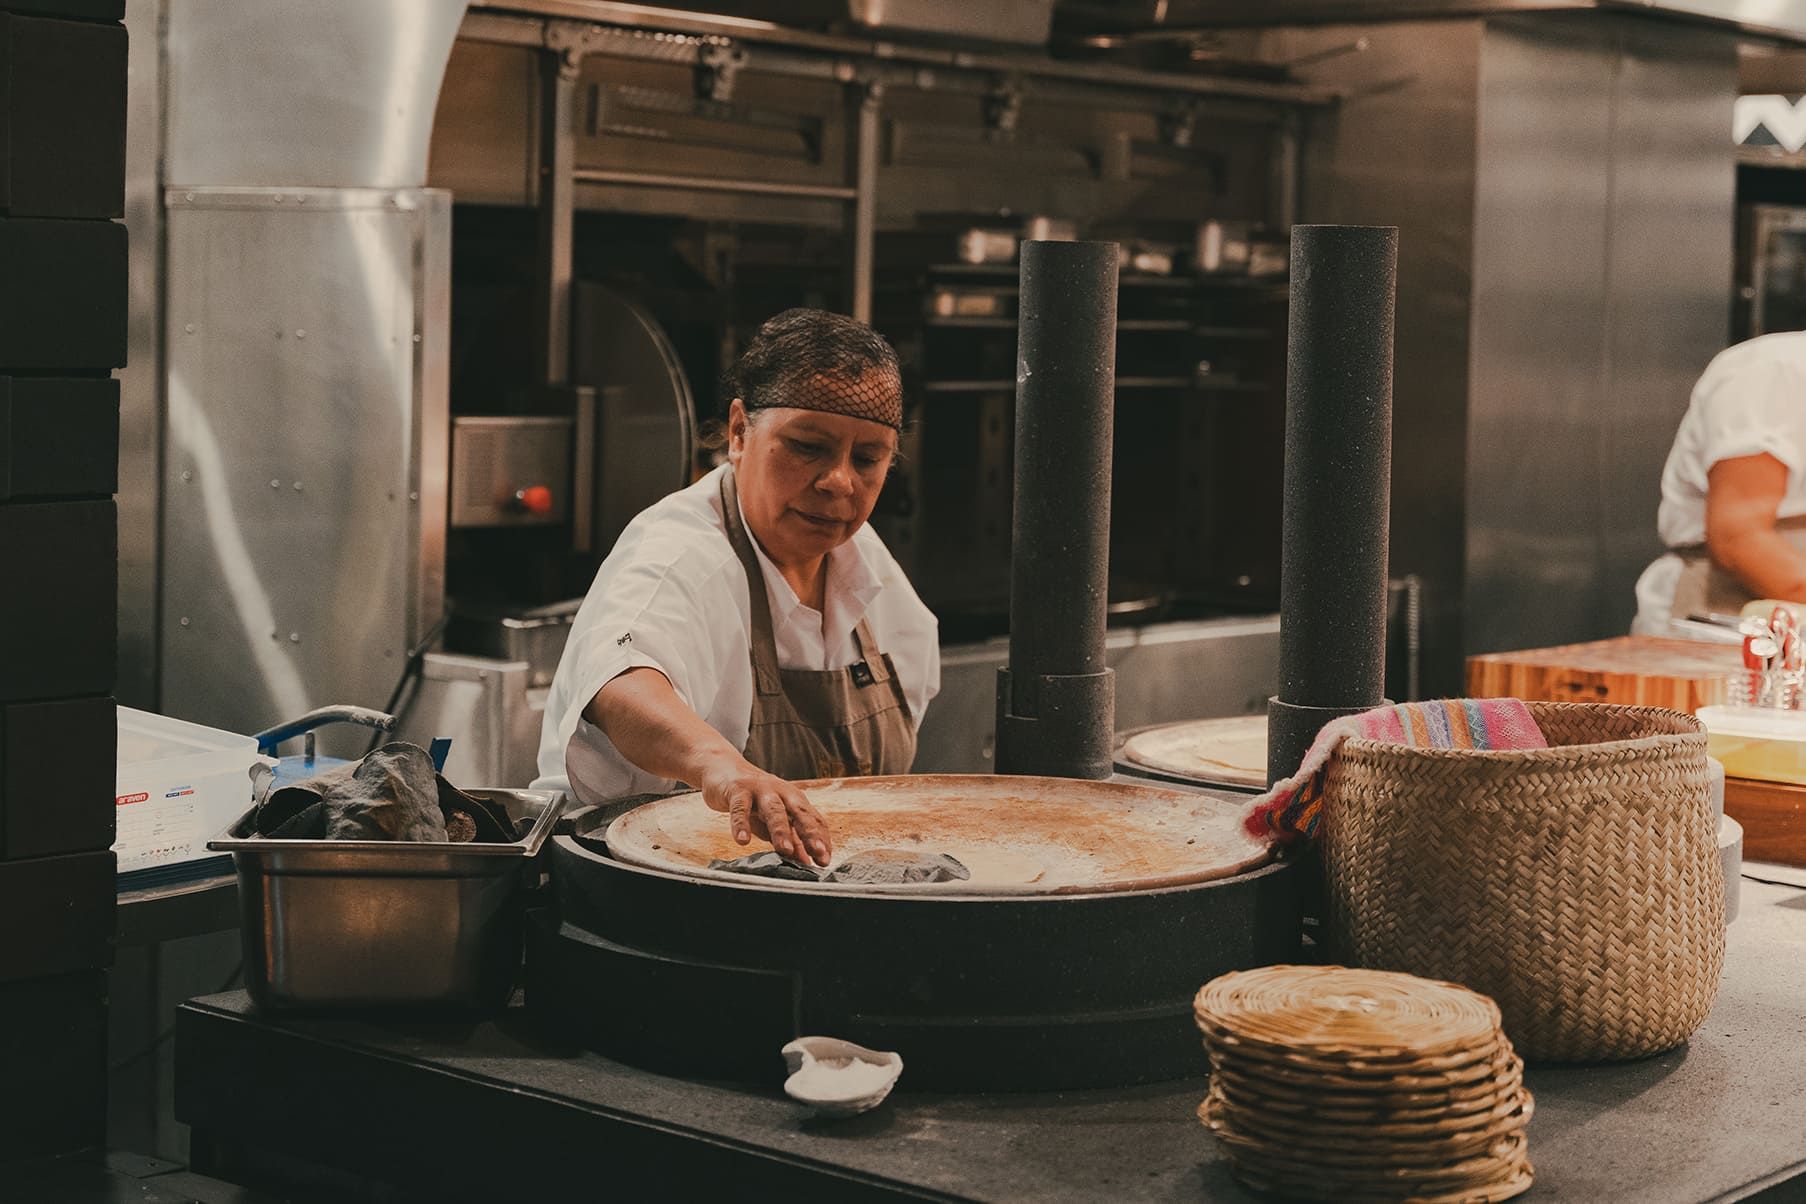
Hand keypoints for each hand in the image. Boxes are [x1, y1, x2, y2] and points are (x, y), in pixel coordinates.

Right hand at [698, 756, 832, 866]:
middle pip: (799, 812)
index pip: (814, 819)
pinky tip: (742, 840)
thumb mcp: (773, 820)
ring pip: (773, 810)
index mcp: (794, 800)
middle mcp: (781, 792)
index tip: (825, 861)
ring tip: (785, 850)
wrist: (723, 768)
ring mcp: (759, 789)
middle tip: (818, 853)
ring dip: (780, 830)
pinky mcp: (737, 790)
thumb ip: (790, 838)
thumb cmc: (753, 799)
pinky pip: (740, 808)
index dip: (821, 840)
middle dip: (810, 833)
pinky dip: (741, 824)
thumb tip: (805, 862)